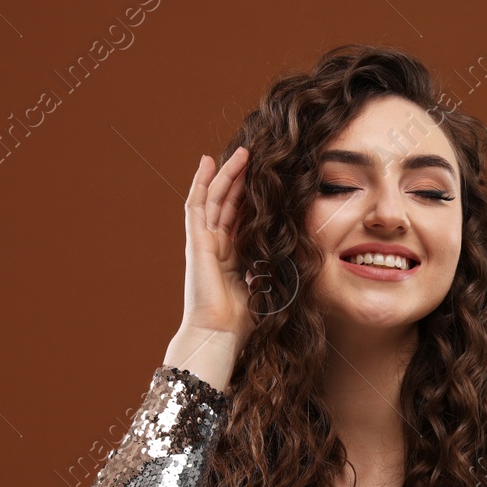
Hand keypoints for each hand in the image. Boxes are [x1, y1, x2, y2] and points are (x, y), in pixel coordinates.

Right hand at [180, 148, 254, 341]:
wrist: (219, 334)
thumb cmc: (242, 322)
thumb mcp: (266, 288)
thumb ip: (273, 269)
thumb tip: (291, 255)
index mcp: (233, 256)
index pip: (242, 217)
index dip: (252, 196)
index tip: (268, 177)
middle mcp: (216, 245)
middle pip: (229, 202)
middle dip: (241, 178)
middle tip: (255, 154)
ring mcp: (204, 242)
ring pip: (215, 198)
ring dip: (227, 174)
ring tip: (241, 152)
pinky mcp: (196, 241)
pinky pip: (197, 205)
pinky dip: (201, 182)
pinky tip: (207, 162)